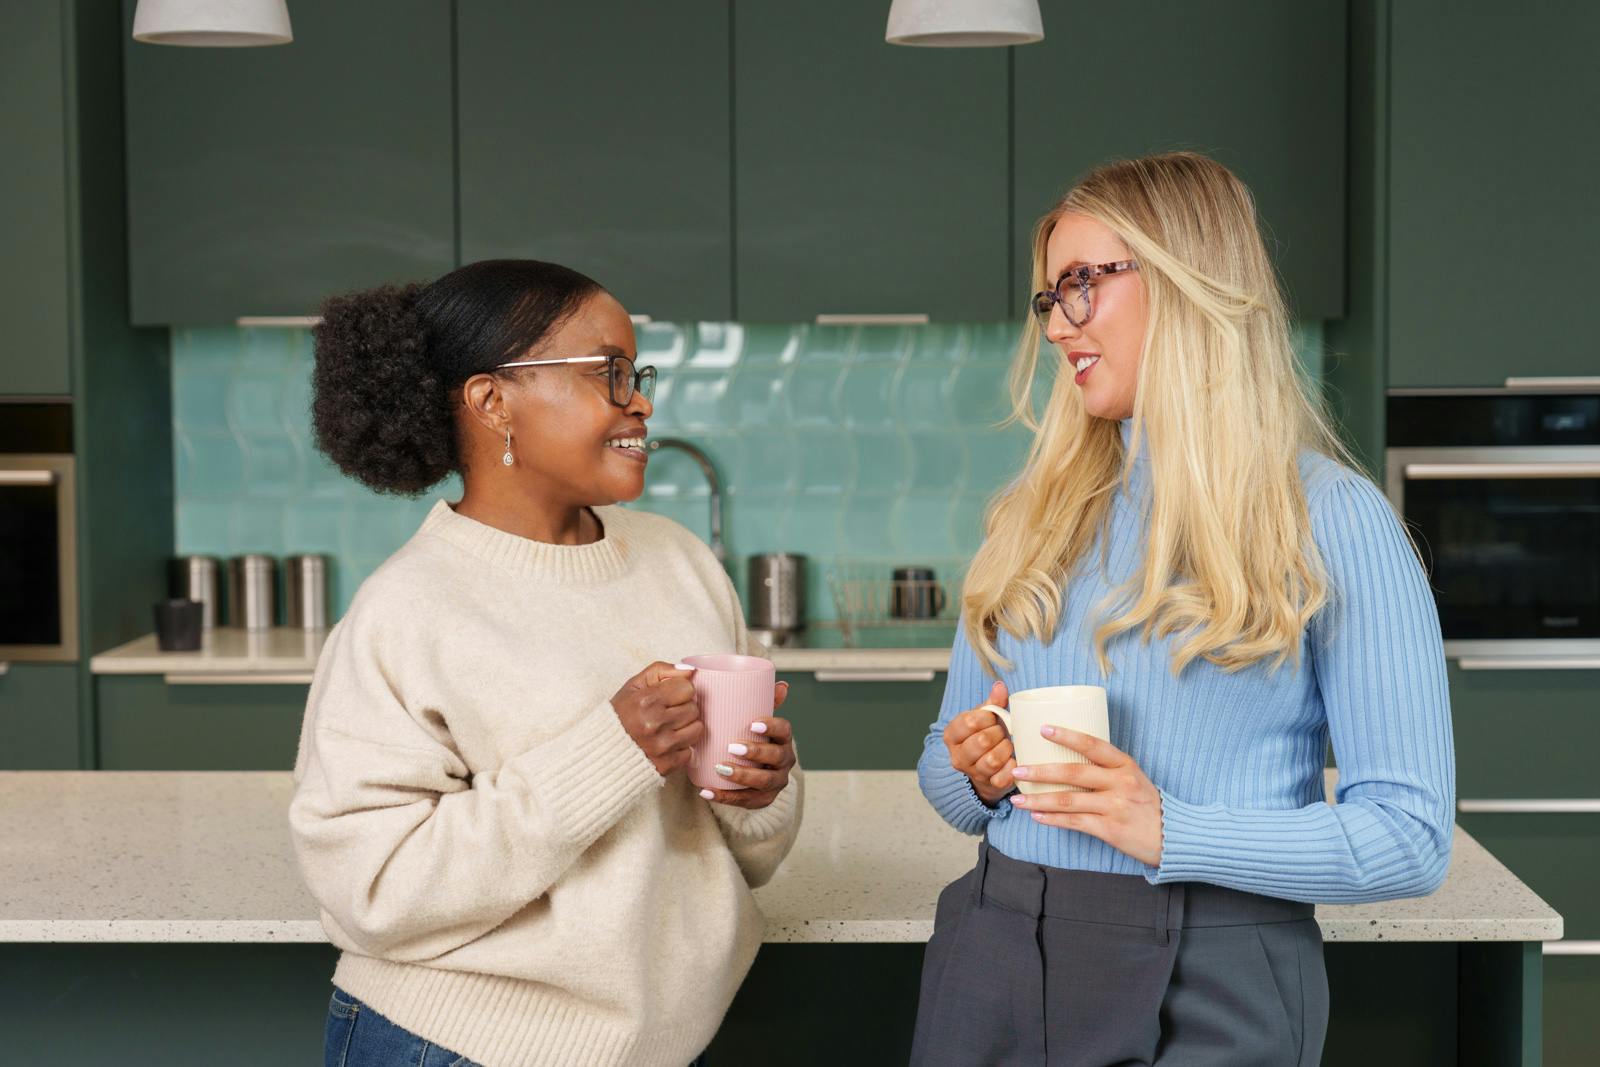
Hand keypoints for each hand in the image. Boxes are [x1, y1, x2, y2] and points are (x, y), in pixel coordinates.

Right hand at [611, 661, 701, 777]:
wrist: (603, 750)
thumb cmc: (620, 716)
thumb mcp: (633, 686)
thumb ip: (661, 671)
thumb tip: (690, 671)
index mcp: (646, 701)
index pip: (687, 688)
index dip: (679, 690)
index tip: (669, 696)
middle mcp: (654, 724)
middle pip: (693, 708)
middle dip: (683, 708)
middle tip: (667, 713)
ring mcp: (661, 747)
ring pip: (697, 729)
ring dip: (686, 728)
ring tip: (668, 728)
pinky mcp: (666, 765)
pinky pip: (691, 751)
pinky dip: (681, 748)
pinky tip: (666, 744)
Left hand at [700, 681, 794, 808]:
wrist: (754, 773)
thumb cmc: (752, 739)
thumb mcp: (757, 721)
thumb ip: (762, 701)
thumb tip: (781, 683)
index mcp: (783, 739)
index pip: (785, 731)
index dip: (772, 727)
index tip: (753, 724)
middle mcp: (784, 761)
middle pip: (776, 757)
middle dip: (755, 753)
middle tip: (732, 747)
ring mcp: (775, 782)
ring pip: (763, 782)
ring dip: (742, 776)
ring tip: (720, 769)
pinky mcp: (762, 800)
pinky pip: (745, 801)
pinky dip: (724, 797)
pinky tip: (706, 792)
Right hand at [942, 680, 1016, 806]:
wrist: (985, 769)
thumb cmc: (985, 737)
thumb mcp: (983, 719)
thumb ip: (992, 703)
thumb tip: (1000, 686)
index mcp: (951, 735)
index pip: (969, 721)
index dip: (987, 717)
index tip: (992, 718)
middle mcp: (957, 756)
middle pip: (982, 740)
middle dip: (998, 733)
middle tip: (1002, 732)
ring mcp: (972, 773)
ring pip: (992, 759)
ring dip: (1006, 749)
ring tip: (1007, 745)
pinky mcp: (989, 785)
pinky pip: (1003, 777)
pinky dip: (1012, 767)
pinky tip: (1013, 760)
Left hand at [1008, 727, 1163, 867]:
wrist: (1173, 836)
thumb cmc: (1146, 803)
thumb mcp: (1132, 778)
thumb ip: (1107, 769)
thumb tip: (1067, 758)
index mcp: (1125, 765)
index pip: (1092, 744)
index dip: (1067, 736)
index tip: (1042, 729)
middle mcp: (1120, 783)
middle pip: (1073, 773)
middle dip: (1040, 772)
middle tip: (1017, 769)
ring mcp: (1114, 807)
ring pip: (1068, 801)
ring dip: (1038, 799)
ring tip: (1017, 798)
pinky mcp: (1110, 830)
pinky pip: (1074, 822)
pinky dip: (1052, 819)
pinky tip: (1036, 816)